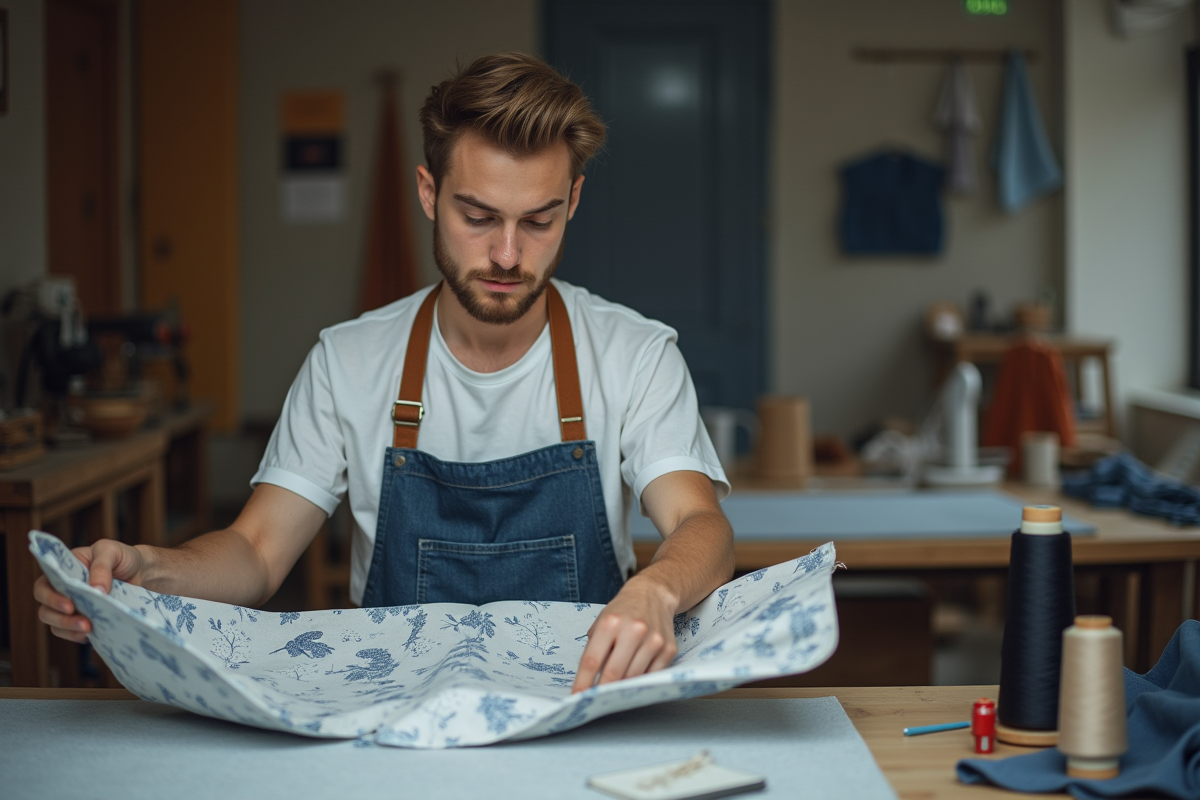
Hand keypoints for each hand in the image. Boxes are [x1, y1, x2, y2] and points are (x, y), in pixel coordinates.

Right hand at [34, 539, 144, 643]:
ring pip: (56, 624)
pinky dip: (77, 636)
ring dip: (69, 629)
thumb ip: (101, 567)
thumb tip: (95, 590)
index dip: (50, 597)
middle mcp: (63, 591)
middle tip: (82, 621)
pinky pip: (72, 634)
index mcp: (64, 571)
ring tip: (88, 628)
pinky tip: (90, 635)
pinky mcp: (85, 620)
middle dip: (60, 618)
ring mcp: (73, 608)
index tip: (69, 605)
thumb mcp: (111, 551)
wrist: (144, 572)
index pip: (43, 586)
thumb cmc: (123, 557)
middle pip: (45, 609)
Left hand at [571, 576, 677, 692]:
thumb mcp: (602, 622)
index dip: (583, 682)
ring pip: (633, 677)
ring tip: (614, 689)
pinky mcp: (668, 649)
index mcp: (611, 622)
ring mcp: (653, 640)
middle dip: (602, 690)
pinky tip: (633, 678)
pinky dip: (639, 681)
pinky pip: (650, 676)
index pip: (592, 660)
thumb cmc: (623, 611)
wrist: (653, 595)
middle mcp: (634, 630)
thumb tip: (589, 682)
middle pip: (614, 673)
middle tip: (594, 700)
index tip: (577, 697)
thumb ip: (595, 648)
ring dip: (621, 687)